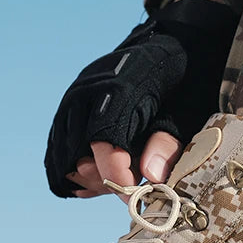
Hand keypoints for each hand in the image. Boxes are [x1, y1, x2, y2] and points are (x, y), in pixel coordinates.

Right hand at [44, 0, 237, 198]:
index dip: (117, 177)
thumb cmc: (181, 81)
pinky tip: (97, 177)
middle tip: (131, 187)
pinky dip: (71, 171)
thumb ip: (168, 144)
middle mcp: (86, 92)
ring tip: (116, 180)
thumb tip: (152, 177)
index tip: (136, 198)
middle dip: (103, 181)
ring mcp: (72, 99)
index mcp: (118, 90)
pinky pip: (56, 150)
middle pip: (77, 155)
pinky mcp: (67, 107)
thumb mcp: (187, 111)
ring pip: (61, 157)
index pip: (104, 143)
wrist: (167, 45)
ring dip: (86, 179)